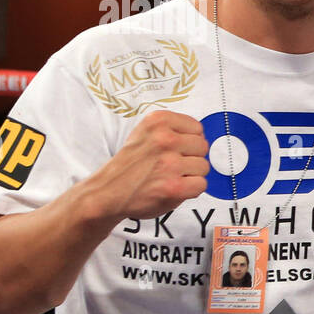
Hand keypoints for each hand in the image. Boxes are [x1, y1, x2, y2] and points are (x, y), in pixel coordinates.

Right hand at [89, 110, 208, 221]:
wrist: (108, 192)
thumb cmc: (130, 165)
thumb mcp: (145, 133)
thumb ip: (173, 130)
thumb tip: (202, 137)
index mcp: (158, 121)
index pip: (197, 128)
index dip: (189, 141)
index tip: (175, 149)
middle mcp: (164, 139)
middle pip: (203, 146)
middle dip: (192, 157)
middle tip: (172, 165)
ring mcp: (170, 164)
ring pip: (204, 166)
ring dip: (191, 174)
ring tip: (170, 176)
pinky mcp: (174, 187)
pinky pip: (201, 185)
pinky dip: (191, 189)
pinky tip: (174, 187)